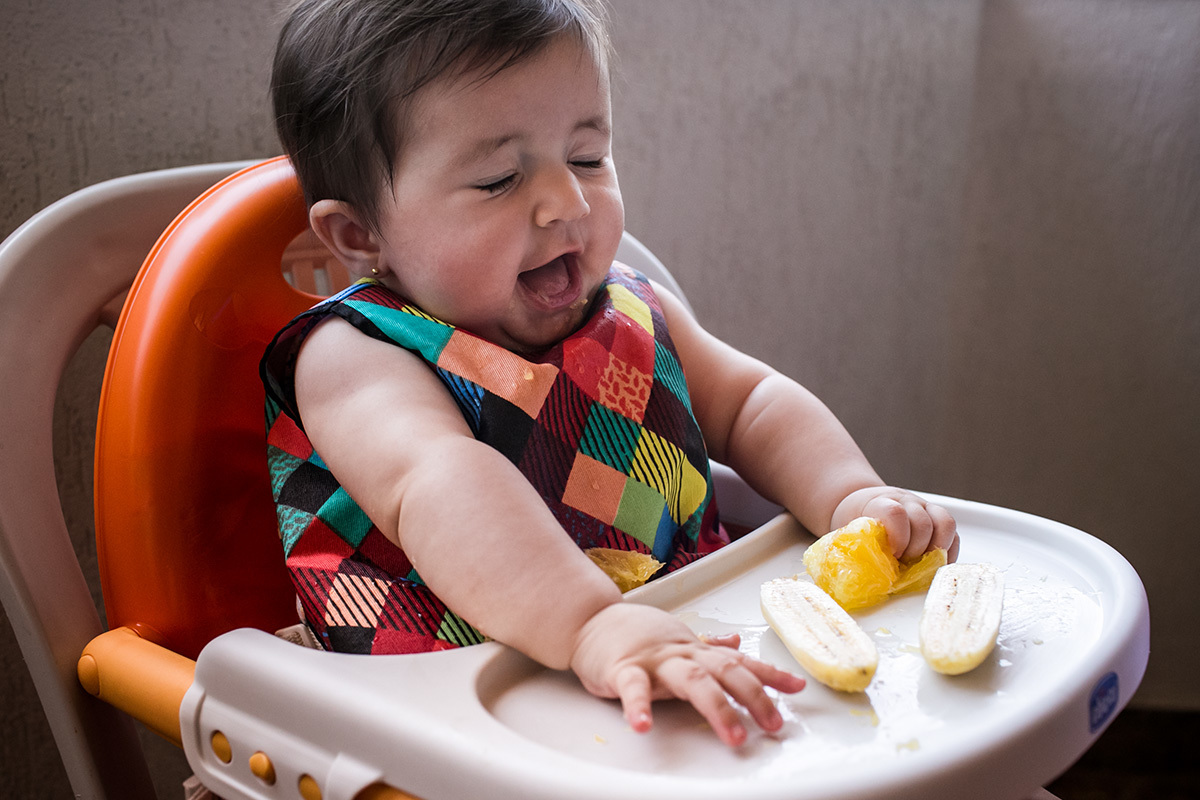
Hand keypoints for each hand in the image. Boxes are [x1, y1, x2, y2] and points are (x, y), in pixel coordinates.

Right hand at [569, 603, 805, 746]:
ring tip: (734, 735)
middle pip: (725, 672)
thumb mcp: (678, 638)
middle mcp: (682, 655)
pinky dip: (639, 707)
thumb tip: (738, 643)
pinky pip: (633, 688)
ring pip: (692, 680)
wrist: (591, 620)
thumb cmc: (636, 634)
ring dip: (716, 707)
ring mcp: (655, 661)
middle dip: (753, 697)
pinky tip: (643, 725)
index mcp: (696, 651)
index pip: (740, 663)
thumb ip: (709, 646)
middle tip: (773, 723)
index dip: (770, 675)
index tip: (798, 688)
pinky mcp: (622, 669)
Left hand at [831, 486, 958, 562]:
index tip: (891, 555)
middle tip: (902, 565)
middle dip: (915, 550)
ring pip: (945, 525)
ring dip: (935, 551)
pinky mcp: (938, 518)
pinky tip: (933, 565)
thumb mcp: (850, 532)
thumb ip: (858, 549)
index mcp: (880, 502)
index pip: (895, 513)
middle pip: (923, 523)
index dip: (897, 538)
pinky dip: (948, 552)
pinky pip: (954, 534)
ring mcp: (925, 507)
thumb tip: (861, 577)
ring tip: (919, 565)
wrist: (864, 504)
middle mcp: (907, 501)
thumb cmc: (857, 522)